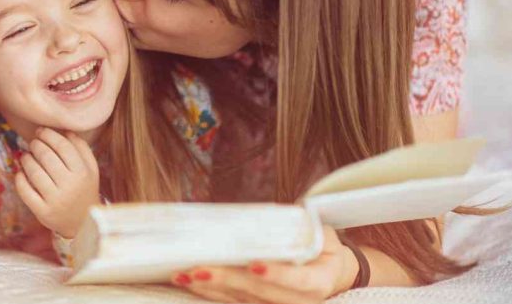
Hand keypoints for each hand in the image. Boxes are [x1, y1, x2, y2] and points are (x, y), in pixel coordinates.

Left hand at [13, 127, 100, 237]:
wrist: (83, 224)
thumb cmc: (85, 190)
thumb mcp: (91, 169)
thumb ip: (81, 148)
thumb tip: (65, 130)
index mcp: (83, 172)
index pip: (62, 146)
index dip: (49, 135)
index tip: (40, 131)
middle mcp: (70, 186)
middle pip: (46, 156)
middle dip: (36, 145)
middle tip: (33, 143)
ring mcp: (55, 200)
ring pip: (34, 172)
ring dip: (26, 159)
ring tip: (26, 156)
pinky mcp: (43, 212)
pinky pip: (25, 191)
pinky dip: (19, 179)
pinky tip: (20, 173)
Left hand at [172, 225, 358, 303]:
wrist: (327, 271)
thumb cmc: (321, 246)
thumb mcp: (322, 234)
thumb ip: (303, 229)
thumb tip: (275, 216)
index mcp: (319, 282)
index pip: (298, 281)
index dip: (276, 274)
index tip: (254, 265)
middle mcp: (298, 302)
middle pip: (259, 293)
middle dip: (227, 280)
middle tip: (200, 269)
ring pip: (240, 300)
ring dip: (210, 288)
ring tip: (184, 274)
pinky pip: (231, 301)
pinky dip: (208, 292)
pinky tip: (188, 281)